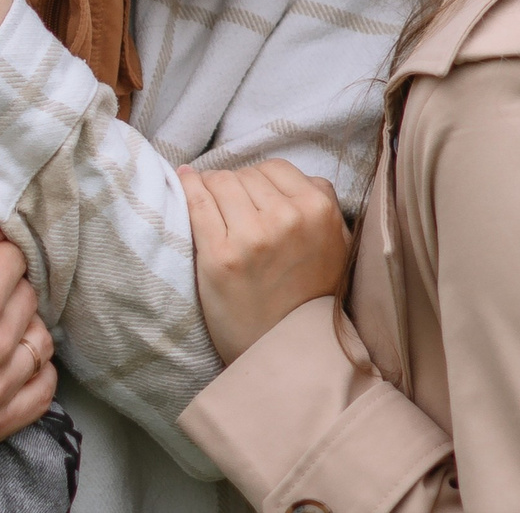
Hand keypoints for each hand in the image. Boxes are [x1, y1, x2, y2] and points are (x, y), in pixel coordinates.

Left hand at [179, 159, 350, 363]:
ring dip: (211, 187)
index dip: (257, 180)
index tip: (246, 195)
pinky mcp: (220, 256)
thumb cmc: (309, 296)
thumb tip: (294, 175)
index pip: (274, 168)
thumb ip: (322, 202)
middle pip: (245, 175)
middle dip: (234, 187)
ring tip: (209, 203)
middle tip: (229, 209)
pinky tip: (183, 180)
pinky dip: (188, 186)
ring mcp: (252, 237)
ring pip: (220, 182)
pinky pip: (197, 202)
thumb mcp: (335, 244)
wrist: (285, 351)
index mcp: (318, 211)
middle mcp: (287, 219)